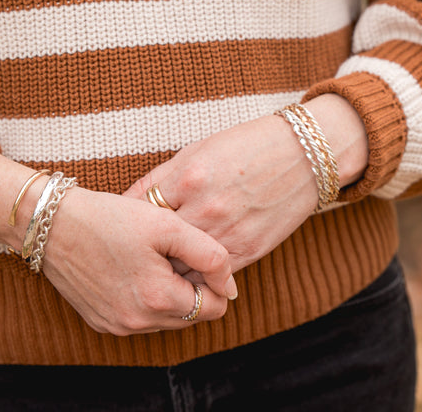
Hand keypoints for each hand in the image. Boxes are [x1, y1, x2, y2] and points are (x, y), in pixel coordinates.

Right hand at [0, 145, 237, 335]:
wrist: (51, 223)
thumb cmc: (109, 218)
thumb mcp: (167, 224)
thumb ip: (210, 255)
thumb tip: (231, 286)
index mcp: (158, 299)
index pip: (214, 307)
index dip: (214, 280)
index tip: (196, 254)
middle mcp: (137, 322)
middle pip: (191, 316)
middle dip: (191, 287)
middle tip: (172, 252)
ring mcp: (117, 325)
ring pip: (166, 319)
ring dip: (169, 294)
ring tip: (151, 258)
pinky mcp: (101, 322)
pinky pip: (140, 318)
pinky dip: (145, 298)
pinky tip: (132, 268)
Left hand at [123, 94, 367, 272]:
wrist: (304, 155)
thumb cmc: (245, 146)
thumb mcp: (197, 151)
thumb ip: (161, 178)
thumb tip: (127, 202)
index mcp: (188, 178)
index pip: (139, 210)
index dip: (124, 221)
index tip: (117, 227)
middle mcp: (205, 208)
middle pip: (156, 244)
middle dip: (140, 250)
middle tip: (127, 255)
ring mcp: (228, 233)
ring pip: (181, 266)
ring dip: (166, 268)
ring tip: (151, 269)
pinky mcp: (248, 250)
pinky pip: (211, 275)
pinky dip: (196, 275)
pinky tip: (186, 272)